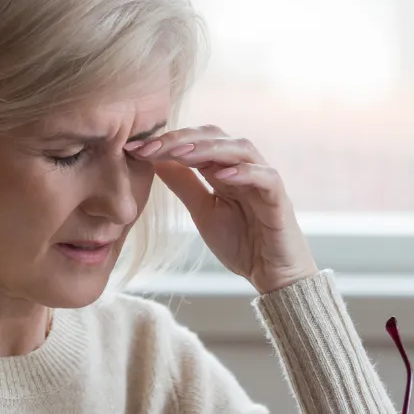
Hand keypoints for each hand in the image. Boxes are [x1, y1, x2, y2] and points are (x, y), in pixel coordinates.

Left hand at [126, 125, 318, 293]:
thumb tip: (156, 160)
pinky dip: (245, 172)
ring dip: (209, 148)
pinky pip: (266, 177)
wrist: (271, 276)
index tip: (134, 149)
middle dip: (181, 139)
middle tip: (151, 147)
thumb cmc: (242, 243)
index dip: (167, 142)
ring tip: (182, 153)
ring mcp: (263, 180)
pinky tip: (222, 175)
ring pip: (240, 149)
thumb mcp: (203, 212)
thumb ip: (185, 185)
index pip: (196, 142)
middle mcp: (244, 168)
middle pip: (216, 136)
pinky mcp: (280, 199)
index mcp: (224, 169)